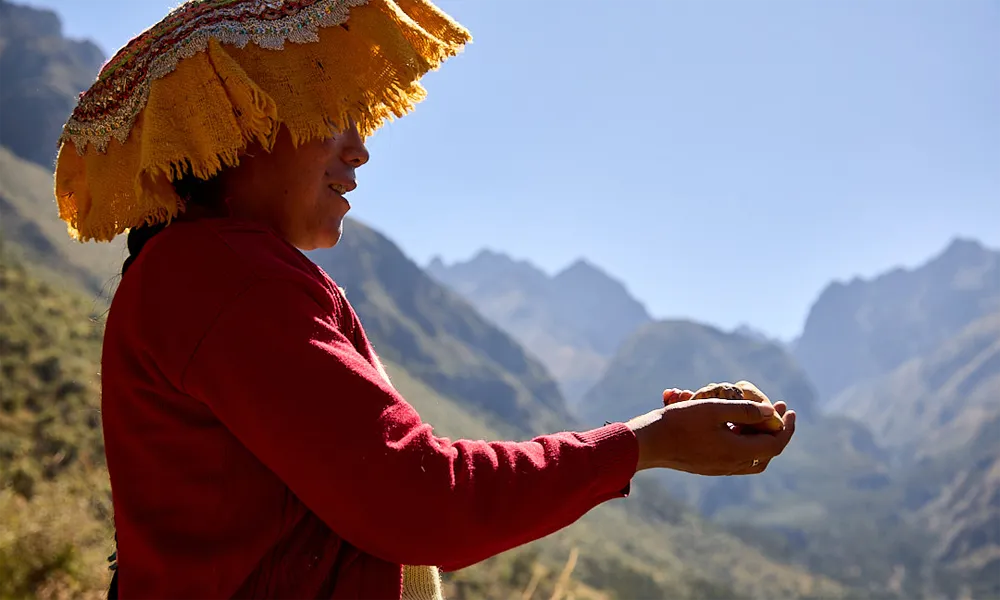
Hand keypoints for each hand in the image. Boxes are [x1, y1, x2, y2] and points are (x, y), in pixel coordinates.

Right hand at [626, 396, 795, 475]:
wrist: (648, 442)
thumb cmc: (679, 423)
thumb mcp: (713, 409)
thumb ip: (744, 410)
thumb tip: (770, 412)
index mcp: (736, 452)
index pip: (775, 444)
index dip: (786, 427)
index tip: (789, 409)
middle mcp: (731, 464)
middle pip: (765, 454)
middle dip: (774, 432)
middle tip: (776, 410)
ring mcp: (718, 467)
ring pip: (750, 457)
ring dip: (757, 437)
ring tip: (756, 416)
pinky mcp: (706, 465)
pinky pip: (734, 456)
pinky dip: (741, 441)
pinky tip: (731, 424)